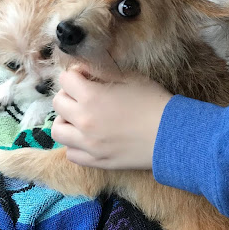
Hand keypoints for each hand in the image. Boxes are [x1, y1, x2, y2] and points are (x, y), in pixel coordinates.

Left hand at [51, 68, 171, 169]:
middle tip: (83, 96)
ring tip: (80, 118)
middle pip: (58, 103)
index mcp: (91, 97)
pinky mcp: (96, 161)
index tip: (86, 77)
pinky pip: (71, 153)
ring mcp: (88, 144)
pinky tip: (88, 138)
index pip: (65, 79)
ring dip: (66, 120)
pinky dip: (75, 144)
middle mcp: (84, 121)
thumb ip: (101, 72)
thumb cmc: (153, 102)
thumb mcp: (129, 78)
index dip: (75, 75)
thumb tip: (81, 68)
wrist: (171, 135)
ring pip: (58, 131)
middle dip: (68, 95)